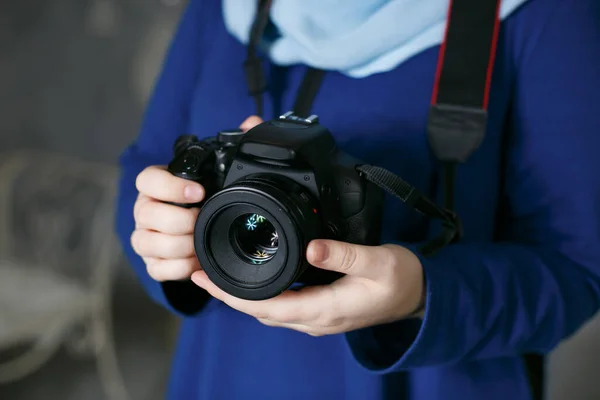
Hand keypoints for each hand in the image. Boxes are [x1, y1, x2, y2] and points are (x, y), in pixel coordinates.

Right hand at [131, 116, 261, 281]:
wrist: (199, 231)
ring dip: (178, 246)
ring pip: (146, 243)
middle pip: (146, 215)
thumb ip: (236, 145)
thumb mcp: (220, 173)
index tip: (199, 192)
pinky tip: (195, 261)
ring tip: (199, 244)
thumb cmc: (206, 197)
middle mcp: (146, 210)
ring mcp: (145, 237)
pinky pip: (155, 269)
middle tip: (201, 221)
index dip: (169, 187)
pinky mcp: (152, 262)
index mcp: (158, 185)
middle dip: (178, 222)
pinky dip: (177, 268)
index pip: (147, 180)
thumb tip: (252, 122)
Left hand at [191, 239, 425, 335]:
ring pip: (268, 311)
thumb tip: (311, 247)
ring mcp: (317, 317)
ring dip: (240, 296)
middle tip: (198, 272)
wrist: (418, 297)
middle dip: (226, 295)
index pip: (266, 307)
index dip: (231, 295)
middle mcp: (315, 319)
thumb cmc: (400, 280)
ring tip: (216, 275)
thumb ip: (344, 255)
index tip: (204, 278)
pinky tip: (253, 279)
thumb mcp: (377, 262)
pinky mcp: (321, 310)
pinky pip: (281, 306)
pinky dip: (259, 295)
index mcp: (324, 309)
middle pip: (258, 311)